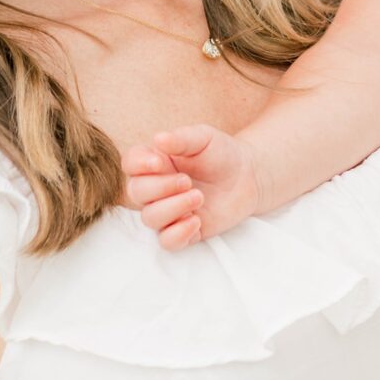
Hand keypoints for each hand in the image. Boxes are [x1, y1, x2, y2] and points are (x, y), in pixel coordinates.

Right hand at [120, 125, 261, 249]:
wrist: (248, 175)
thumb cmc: (221, 153)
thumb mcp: (203, 138)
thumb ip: (181, 138)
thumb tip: (158, 138)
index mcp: (155, 162)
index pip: (130, 164)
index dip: (138, 165)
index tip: (159, 162)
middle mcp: (156, 188)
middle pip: (136, 192)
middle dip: (161, 187)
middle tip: (188, 181)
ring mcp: (168, 211)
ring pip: (150, 218)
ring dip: (172, 208)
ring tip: (199, 197)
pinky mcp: (184, 231)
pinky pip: (167, 241)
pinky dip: (178, 233)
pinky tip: (196, 221)